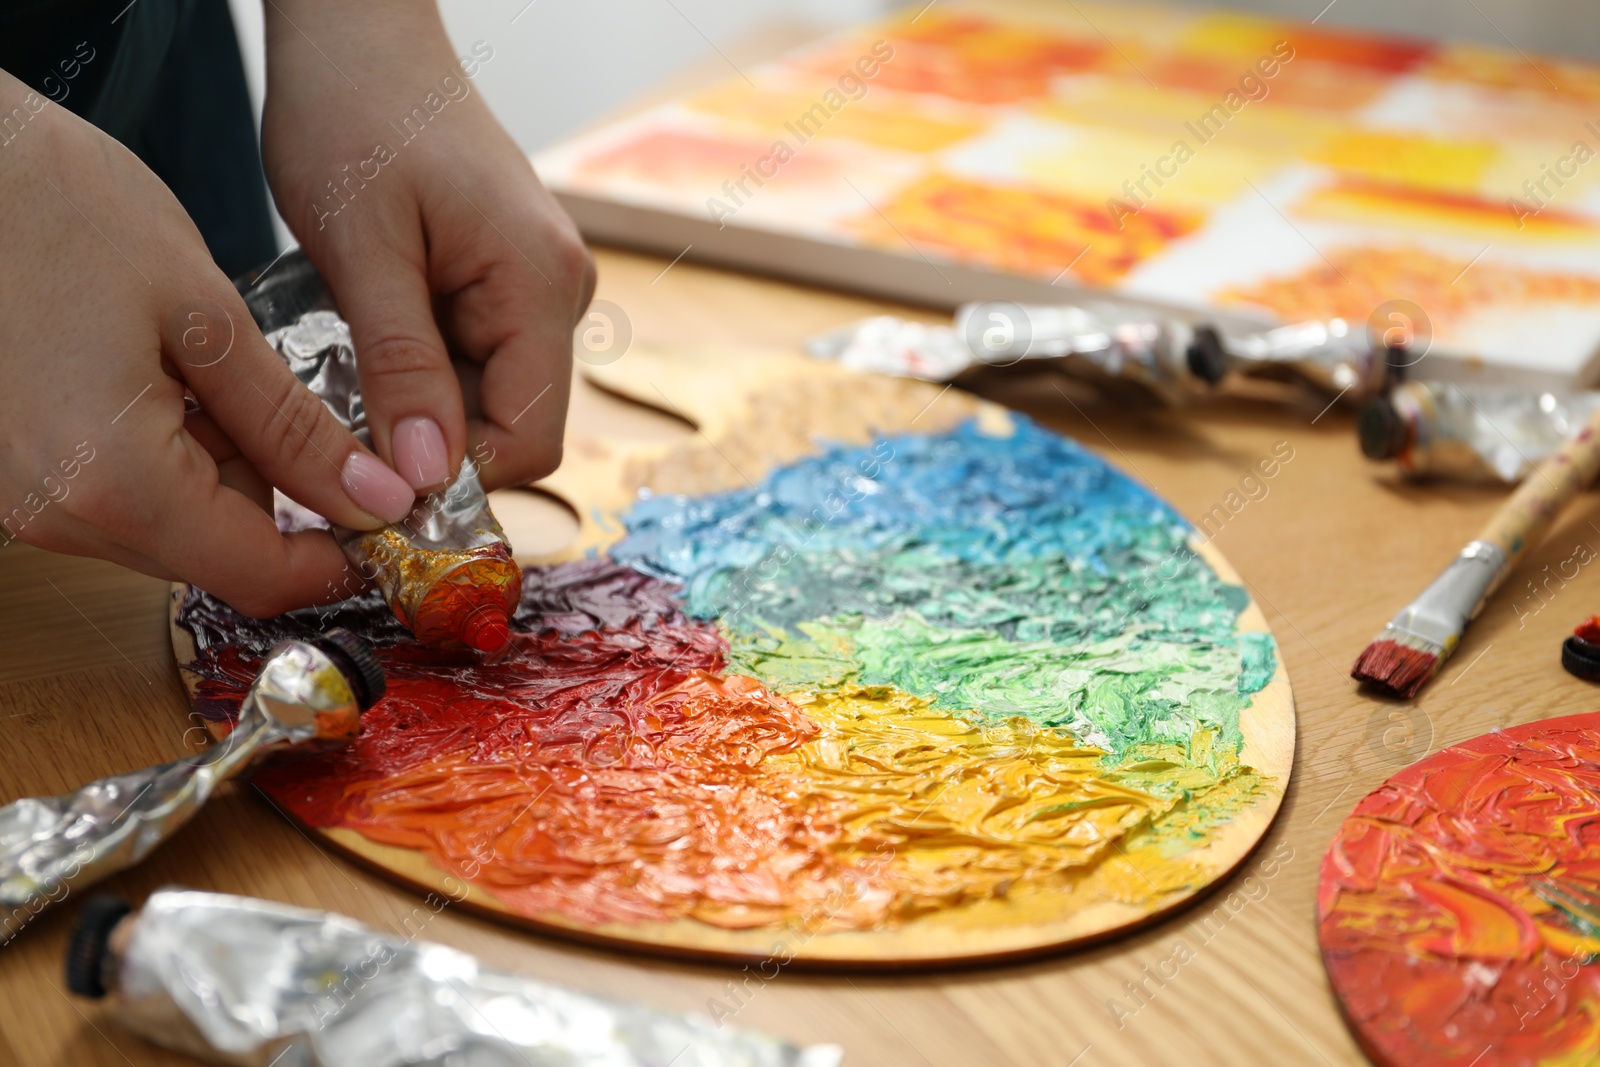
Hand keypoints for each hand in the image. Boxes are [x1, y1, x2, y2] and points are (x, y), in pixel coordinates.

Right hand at [0, 71, 417, 614]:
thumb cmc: (61, 210)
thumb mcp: (209, 318)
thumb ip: (295, 427)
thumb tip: (378, 499)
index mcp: (115, 484)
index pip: (260, 577)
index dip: (340, 558)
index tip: (389, 510)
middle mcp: (58, 514)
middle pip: (218, 555)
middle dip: (282, 497)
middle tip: (300, 404)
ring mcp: (25, 498)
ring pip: (174, 524)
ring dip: (225, 467)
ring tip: (209, 365)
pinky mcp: (13, 470)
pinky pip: (123, 492)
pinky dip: (170, 449)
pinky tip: (163, 373)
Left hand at [261, 1, 593, 494]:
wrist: (360, 34)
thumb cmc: (357, 112)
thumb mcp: (362, 250)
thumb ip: (401, 368)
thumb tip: (426, 479)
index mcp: (541, 283)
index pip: (531, 439)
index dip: (459, 480)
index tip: (375, 488)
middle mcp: (560, 290)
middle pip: (515, 424)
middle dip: (432, 440)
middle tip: (341, 423)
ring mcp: (537, 285)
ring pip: (490, 396)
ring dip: (419, 402)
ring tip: (344, 359)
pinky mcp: (507, 280)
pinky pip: (475, 358)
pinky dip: (420, 368)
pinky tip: (366, 333)